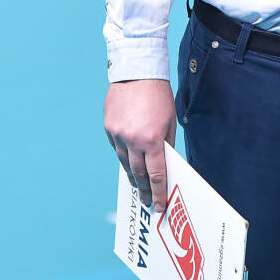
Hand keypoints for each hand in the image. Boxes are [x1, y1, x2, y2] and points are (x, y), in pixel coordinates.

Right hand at [104, 79, 175, 211]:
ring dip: (132, 175)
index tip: (158, 206)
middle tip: (146, 201)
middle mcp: (133, 140)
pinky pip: (116, 147)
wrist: (137, 72)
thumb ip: (166, 144)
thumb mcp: (170, 121)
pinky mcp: (109, 127)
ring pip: (124, 163)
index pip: (156, 174)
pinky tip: (128, 159)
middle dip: (144, 189)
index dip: (158, 193)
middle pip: (138, 173)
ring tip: (138, 186)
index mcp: (152, 139)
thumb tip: (163, 163)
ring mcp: (118, 134)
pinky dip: (123, 155)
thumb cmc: (159, 96)